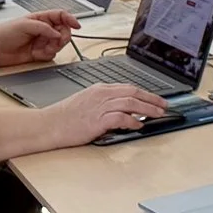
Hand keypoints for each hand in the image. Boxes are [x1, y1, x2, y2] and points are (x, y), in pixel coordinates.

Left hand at [0, 12, 77, 65]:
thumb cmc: (5, 32)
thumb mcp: (25, 24)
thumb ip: (44, 27)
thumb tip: (58, 33)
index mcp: (41, 19)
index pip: (61, 16)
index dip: (70, 19)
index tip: (77, 25)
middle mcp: (44, 30)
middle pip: (63, 31)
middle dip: (63, 36)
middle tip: (58, 40)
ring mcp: (42, 41)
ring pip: (59, 44)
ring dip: (54, 47)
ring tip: (43, 48)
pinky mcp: (39, 53)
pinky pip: (51, 54)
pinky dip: (47, 55)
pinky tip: (37, 54)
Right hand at [44, 82, 168, 147]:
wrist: (47, 125)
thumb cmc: (64, 116)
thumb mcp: (87, 102)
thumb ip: (105, 102)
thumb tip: (124, 109)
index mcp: (100, 89)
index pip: (129, 88)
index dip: (146, 93)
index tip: (157, 99)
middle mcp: (101, 95)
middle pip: (133, 93)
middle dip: (152, 99)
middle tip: (165, 106)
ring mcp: (99, 107)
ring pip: (131, 103)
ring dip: (148, 109)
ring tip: (158, 115)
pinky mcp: (97, 120)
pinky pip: (120, 118)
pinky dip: (132, 121)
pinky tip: (138, 125)